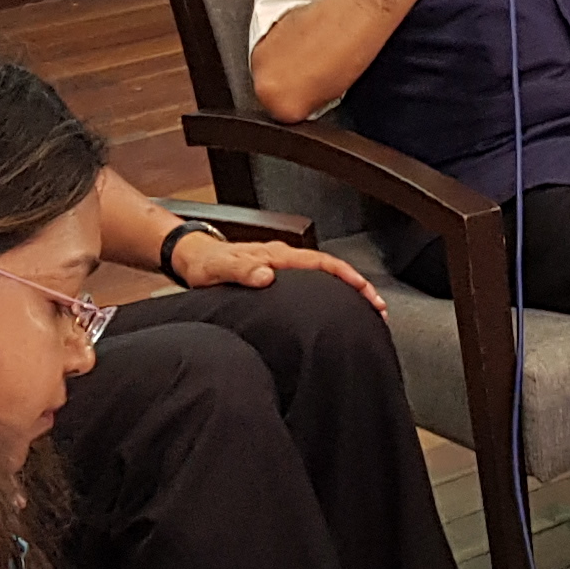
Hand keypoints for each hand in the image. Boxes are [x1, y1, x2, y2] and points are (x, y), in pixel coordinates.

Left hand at [171, 232, 383, 310]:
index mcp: (276, 256)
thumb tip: (267, 277)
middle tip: (378, 308)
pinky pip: (311, 284)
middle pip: (330, 270)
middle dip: (358, 287)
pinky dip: (329, 295)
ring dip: (346, 292)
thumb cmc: (205, 264)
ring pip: (323, 278)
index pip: (321, 263)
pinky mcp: (276, 278)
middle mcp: (283, 260)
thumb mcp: (219, 269)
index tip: (366, 293)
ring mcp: (281, 268)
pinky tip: (333, 310)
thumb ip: (241, 271)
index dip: (347, 277)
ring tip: (365, 312)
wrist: (191, 258)